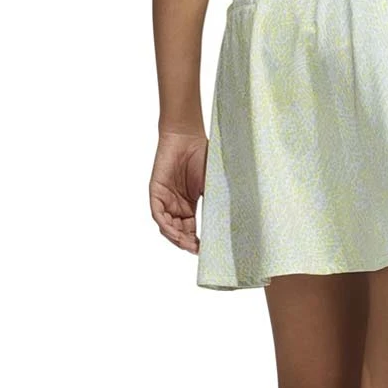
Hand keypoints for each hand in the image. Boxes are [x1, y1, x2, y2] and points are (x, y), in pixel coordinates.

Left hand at [149, 131, 207, 252]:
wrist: (187, 136)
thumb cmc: (202, 156)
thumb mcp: (213, 185)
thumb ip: (217, 204)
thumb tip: (232, 224)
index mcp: (189, 205)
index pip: (191, 230)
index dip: (196, 242)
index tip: (206, 251)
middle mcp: (176, 205)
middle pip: (179, 232)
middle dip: (187, 243)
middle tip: (197, 250)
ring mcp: (165, 199)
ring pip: (167, 226)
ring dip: (176, 238)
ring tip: (187, 245)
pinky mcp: (156, 192)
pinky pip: (158, 214)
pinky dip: (165, 225)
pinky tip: (175, 233)